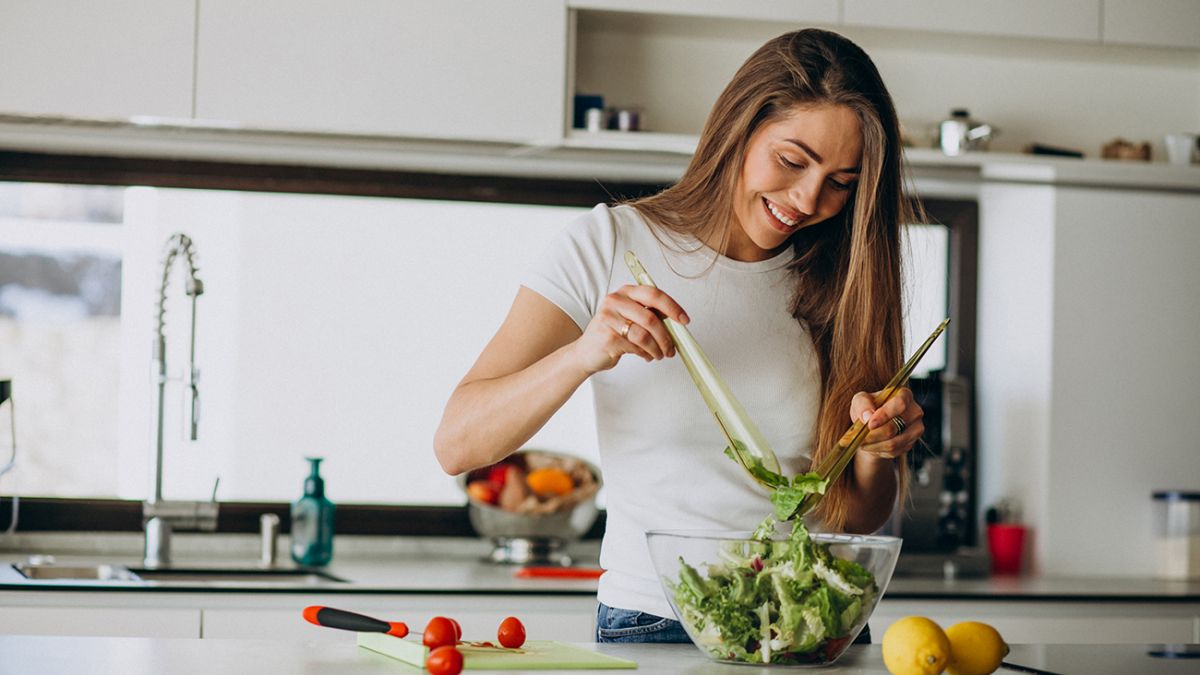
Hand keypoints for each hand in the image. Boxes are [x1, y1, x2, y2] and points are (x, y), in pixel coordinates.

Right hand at [570, 284, 688, 373]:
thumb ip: (650, 314)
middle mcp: (615, 301)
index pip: (654, 294)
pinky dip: (646, 354)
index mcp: (625, 292)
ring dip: (657, 348)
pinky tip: (646, 355)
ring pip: (645, 335)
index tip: (684, 320)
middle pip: (651, 318)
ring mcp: (609, 318)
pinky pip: (636, 347)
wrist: (586, 352)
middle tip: (672, 348)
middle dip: (666, 336)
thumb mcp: (630, 316)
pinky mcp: (608, 337)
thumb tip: (677, 322)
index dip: (673, 307)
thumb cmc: (611, 333)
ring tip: (659, 354)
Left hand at [849, 387, 923, 462]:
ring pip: (894, 442)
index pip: (900, 404)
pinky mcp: (911, 443)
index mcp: (904, 395)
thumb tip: (868, 417)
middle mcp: (915, 411)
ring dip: (874, 445)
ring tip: (862, 442)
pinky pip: (894, 451)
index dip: (885, 415)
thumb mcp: (860, 400)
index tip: (870, 424)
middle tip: (859, 437)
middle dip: (873, 434)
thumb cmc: (868, 408)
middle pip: (895, 427)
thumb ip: (862, 404)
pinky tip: (871, 445)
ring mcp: (916, 429)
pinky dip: (879, 451)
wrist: (873, 425)